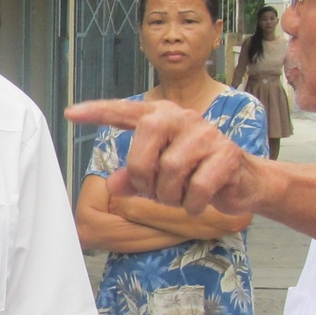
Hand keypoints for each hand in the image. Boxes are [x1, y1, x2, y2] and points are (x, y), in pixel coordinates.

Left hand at [66, 99, 264, 215]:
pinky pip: (196, 188)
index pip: (124, 111)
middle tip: (154, 190)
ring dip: (169, 195)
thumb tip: (113, 184)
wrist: (244, 181)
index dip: (98, 112)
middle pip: (142, 152)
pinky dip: (192, 204)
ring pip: (170, 172)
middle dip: (143, 179)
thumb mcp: (158, 177)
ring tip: (179, 196)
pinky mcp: (227, 154)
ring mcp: (206, 134)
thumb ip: (133, 178)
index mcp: (160, 117)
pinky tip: (198, 202)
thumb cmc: (195, 174)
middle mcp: (181, 118)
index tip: (71, 113)